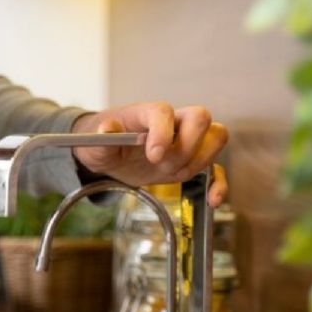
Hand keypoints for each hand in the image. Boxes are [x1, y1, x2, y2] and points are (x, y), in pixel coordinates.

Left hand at [71, 103, 228, 206]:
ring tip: (174, 175)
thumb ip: (102, 136)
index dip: (163, 132)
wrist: (109, 155)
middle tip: (163, 165)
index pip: (164, 112)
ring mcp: (185, 141)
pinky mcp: (189, 162)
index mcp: (147, 113)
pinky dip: (218, 184)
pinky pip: (216, 169)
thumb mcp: (94, 143)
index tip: (153, 155)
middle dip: (187, 146)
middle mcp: (172, 122)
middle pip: (201, 118)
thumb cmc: (103, 143)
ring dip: (200, 162)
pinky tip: (212, 200)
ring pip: (215, 138)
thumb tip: (107, 128)